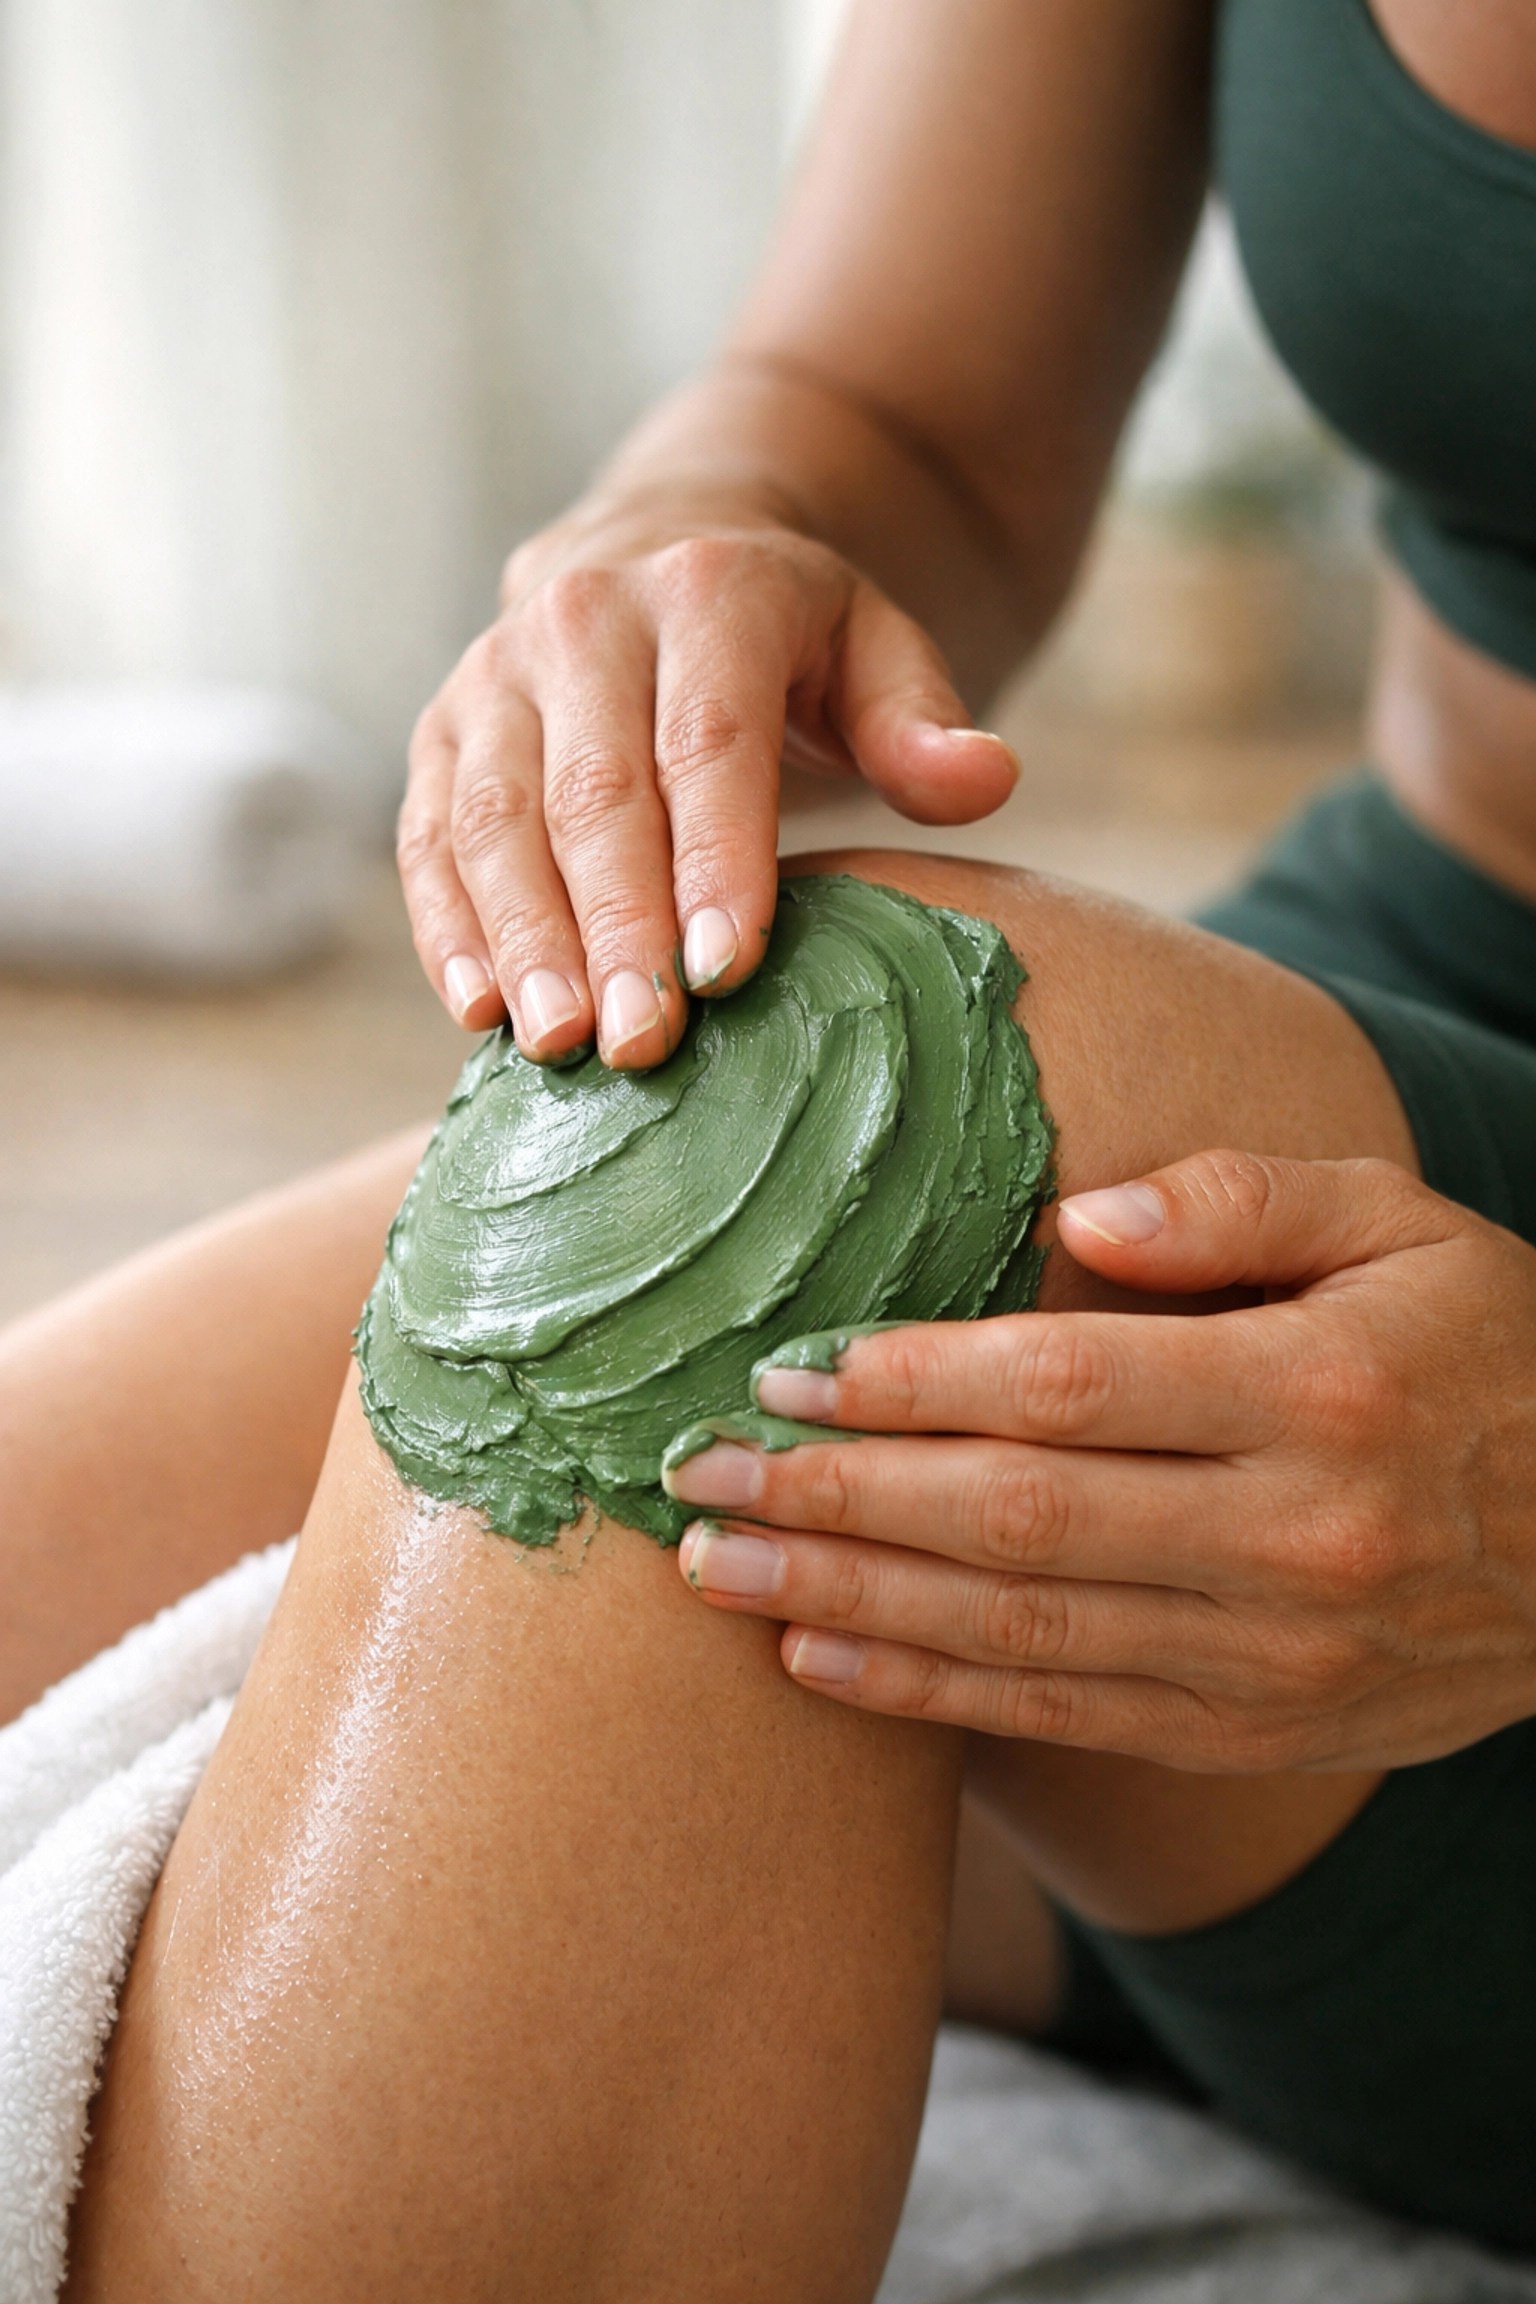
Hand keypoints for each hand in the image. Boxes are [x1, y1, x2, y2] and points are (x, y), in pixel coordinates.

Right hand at [397, 493, 1016, 1065]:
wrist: (656, 551)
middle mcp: (584, 618)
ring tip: (559, 1045)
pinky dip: (449, 926)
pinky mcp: (440, 730)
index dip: (716, 857)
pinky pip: (428, 835)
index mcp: (709, 591)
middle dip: (615, 926)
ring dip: (524, 940)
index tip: (725, 971)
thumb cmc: (788, 640)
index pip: (711, 740)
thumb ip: (922, 723)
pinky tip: (480, 1012)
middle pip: (595, 790)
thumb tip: (987, 781)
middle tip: (641, 1043)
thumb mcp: (875, 651)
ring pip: (493, 817)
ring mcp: (495, 673)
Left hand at [666, 1150, 1535, 1771]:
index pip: (1072, 1386)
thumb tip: (1078, 1212)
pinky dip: (929, 1696)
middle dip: (836, 1499)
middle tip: (693, 1474)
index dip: (914, 1384)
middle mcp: (1292, 1539)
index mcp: (1319, 1392)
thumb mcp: (1405, 1228)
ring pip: (1016, 1636)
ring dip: (847, 1603)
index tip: (788, 1370)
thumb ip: (1244, 1196)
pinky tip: (818, 1661)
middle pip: (1014, 1520)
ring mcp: (1272, 1660)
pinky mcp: (1253, 1734)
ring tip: (714, 1570)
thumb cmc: (1485, 1354)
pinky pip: (1063, 1719)